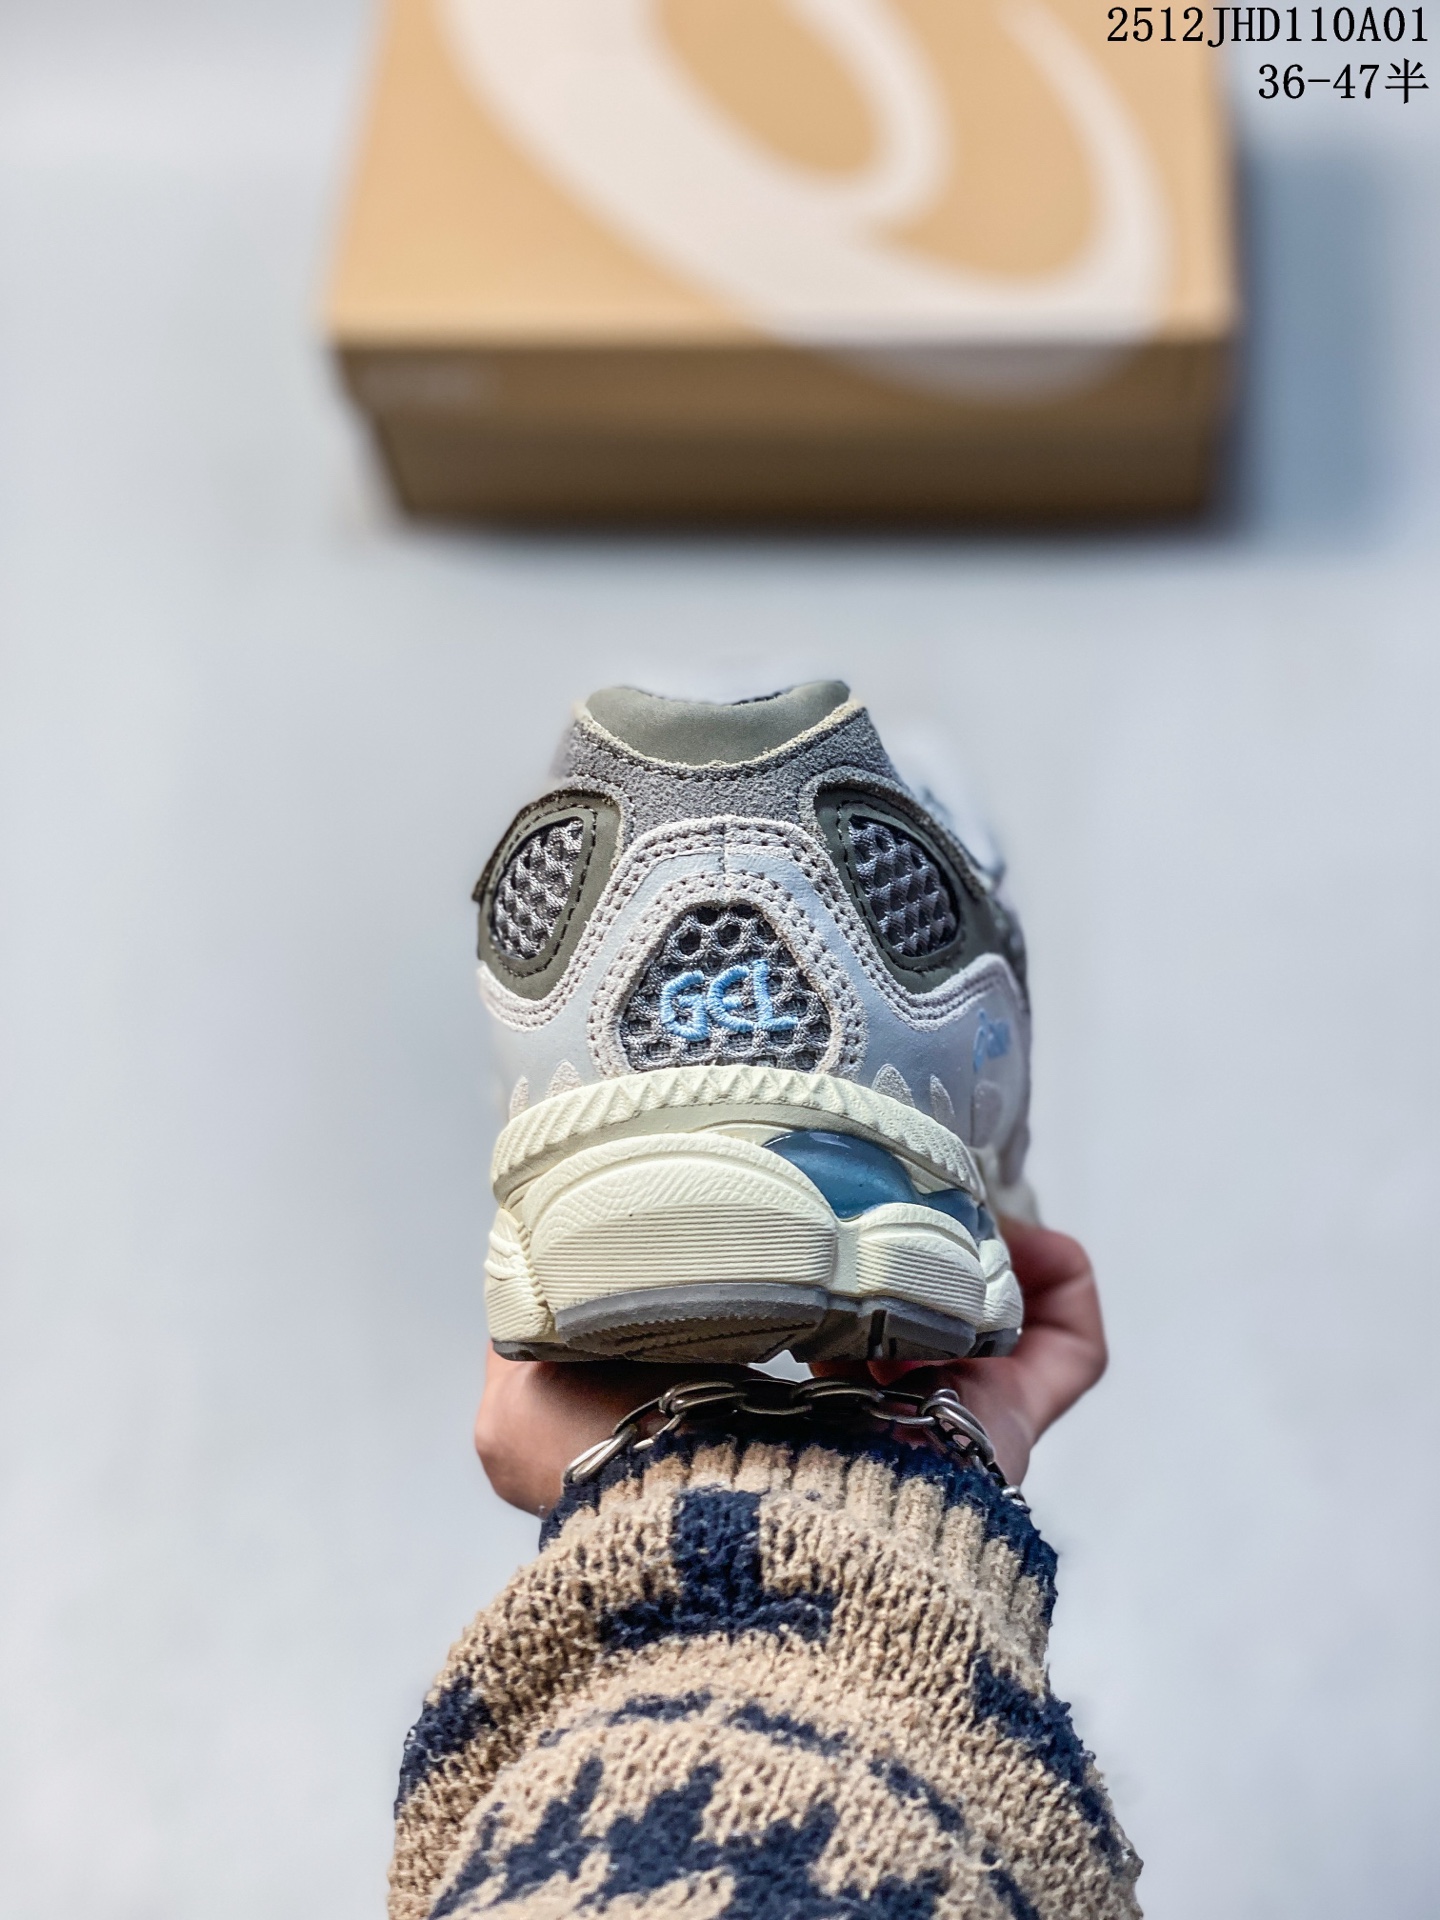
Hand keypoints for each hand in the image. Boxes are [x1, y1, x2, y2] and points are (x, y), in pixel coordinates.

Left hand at [474, 1220, 1105, 1513]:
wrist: (720, 1546)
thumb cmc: (619, 1477)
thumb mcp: (525, 1403)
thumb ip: (533, 1332)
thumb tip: (548, 1265)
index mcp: (738, 1417)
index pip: (781, 1329)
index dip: (795, 1255)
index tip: (791, 1190)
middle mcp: (839, 1430)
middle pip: (893, 1320)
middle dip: (899, 1242)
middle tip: (888, 1176)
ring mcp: (927, 1435)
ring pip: (979, 1326)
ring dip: (979, 1246)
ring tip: (959, 1189)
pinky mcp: (1000, 1436)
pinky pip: (1062, 1352)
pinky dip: (1060, 1288)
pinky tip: (1034, 1237)